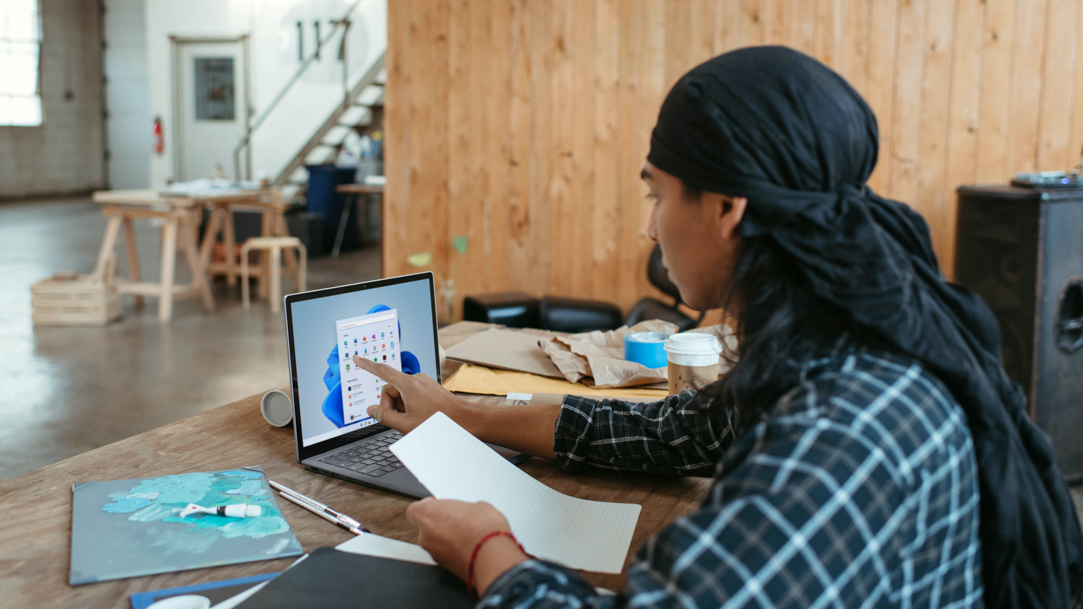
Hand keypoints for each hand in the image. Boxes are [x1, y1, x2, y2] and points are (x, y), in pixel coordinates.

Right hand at [351, 355, 468, 432]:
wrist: (465, 419)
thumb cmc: (439, 423)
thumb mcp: (406, 424)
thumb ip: (385, 417)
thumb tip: (371, 411)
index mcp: (408, 384)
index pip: (381, 371)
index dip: (366, 365)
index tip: (356, 358)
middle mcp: (416, 379)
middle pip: (390, 389)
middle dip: (389, 405)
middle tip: (398, 421)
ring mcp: (423, 382)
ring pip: (401, 393)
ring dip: (401, 407)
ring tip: (413, 420)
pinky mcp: (429, 387)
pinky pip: (411, 394)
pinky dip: (409, 405)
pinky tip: (419, 416)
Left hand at [407, 498, 527, 593]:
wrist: (492, 556)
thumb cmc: (483, 528)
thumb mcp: (477, 506)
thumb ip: (463, 509)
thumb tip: (468, 514)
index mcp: (428, 514)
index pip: (414, 510)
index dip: (427, 507)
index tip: (438, 505)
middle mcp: (425, 536)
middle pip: (426, 527)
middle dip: (440, 524)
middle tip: (458, 520)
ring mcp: (434, 554)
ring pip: (436, 542)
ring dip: (447, 539)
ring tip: (468, 534)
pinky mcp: (444, 567)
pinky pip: (445, 554)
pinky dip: (454, 551)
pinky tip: (470, 546)